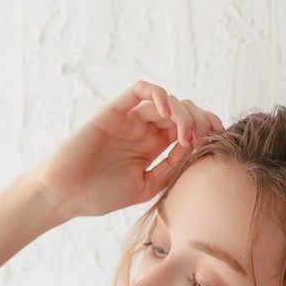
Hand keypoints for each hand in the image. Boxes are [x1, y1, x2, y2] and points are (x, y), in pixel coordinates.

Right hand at [29, 80, 224, 220]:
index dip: (207, 129)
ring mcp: (130, 118)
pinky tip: (167, 113)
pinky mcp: (115, 110)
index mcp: (153, 146)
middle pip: (183, 110)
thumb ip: (171, 167)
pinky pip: (141, 90)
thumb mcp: (147, 186)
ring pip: (166, 100)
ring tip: (186, 133)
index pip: (188, 128)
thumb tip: (197, 148)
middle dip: (201, 119)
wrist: (66, 195)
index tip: (219, 140)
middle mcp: (144, 128)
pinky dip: (158, 95)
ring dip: (183, 113)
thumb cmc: (101, 195)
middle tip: (207, 136)